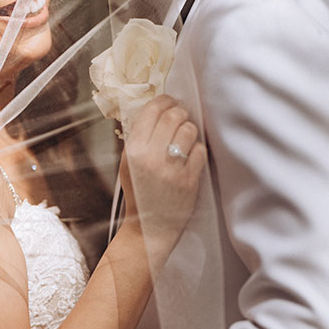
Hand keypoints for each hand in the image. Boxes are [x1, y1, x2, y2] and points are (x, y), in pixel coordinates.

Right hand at [119, 95, 205, 252]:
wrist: (149, 227)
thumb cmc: (140, 192)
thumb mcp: (128, 164)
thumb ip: (138, 137)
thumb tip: (157, 107)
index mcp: (133, 151)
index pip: (151, 111)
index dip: (164, 101)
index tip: (170, 102)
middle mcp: (151, 158)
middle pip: (173, 116)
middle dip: (180, 112)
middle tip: (181, 116)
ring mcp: (171, 169)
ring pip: (189, 130)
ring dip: (190, 130)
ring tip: (185, 137)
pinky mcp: (189, 180)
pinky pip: (200, 150)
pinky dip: (197, 150)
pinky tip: (190, 156)